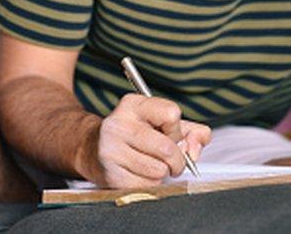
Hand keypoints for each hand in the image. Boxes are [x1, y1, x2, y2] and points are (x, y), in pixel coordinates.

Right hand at [91, 93, 210, 187]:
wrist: (94, 149)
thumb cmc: (137, 136)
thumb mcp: (162, 124)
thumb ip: (191, 131)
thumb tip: (196, 146)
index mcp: (134, 105)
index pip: (171, 114)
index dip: (178, 130)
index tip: (171, 135)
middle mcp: (119, 124)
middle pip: (167, 148)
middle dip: (177, 160)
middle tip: (172, 162)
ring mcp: (111, 149)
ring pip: (158, 170)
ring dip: (163, 173)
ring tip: (153, 166)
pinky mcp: (110, 173)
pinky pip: (146, 186)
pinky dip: (150, 184)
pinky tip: (140, 175)